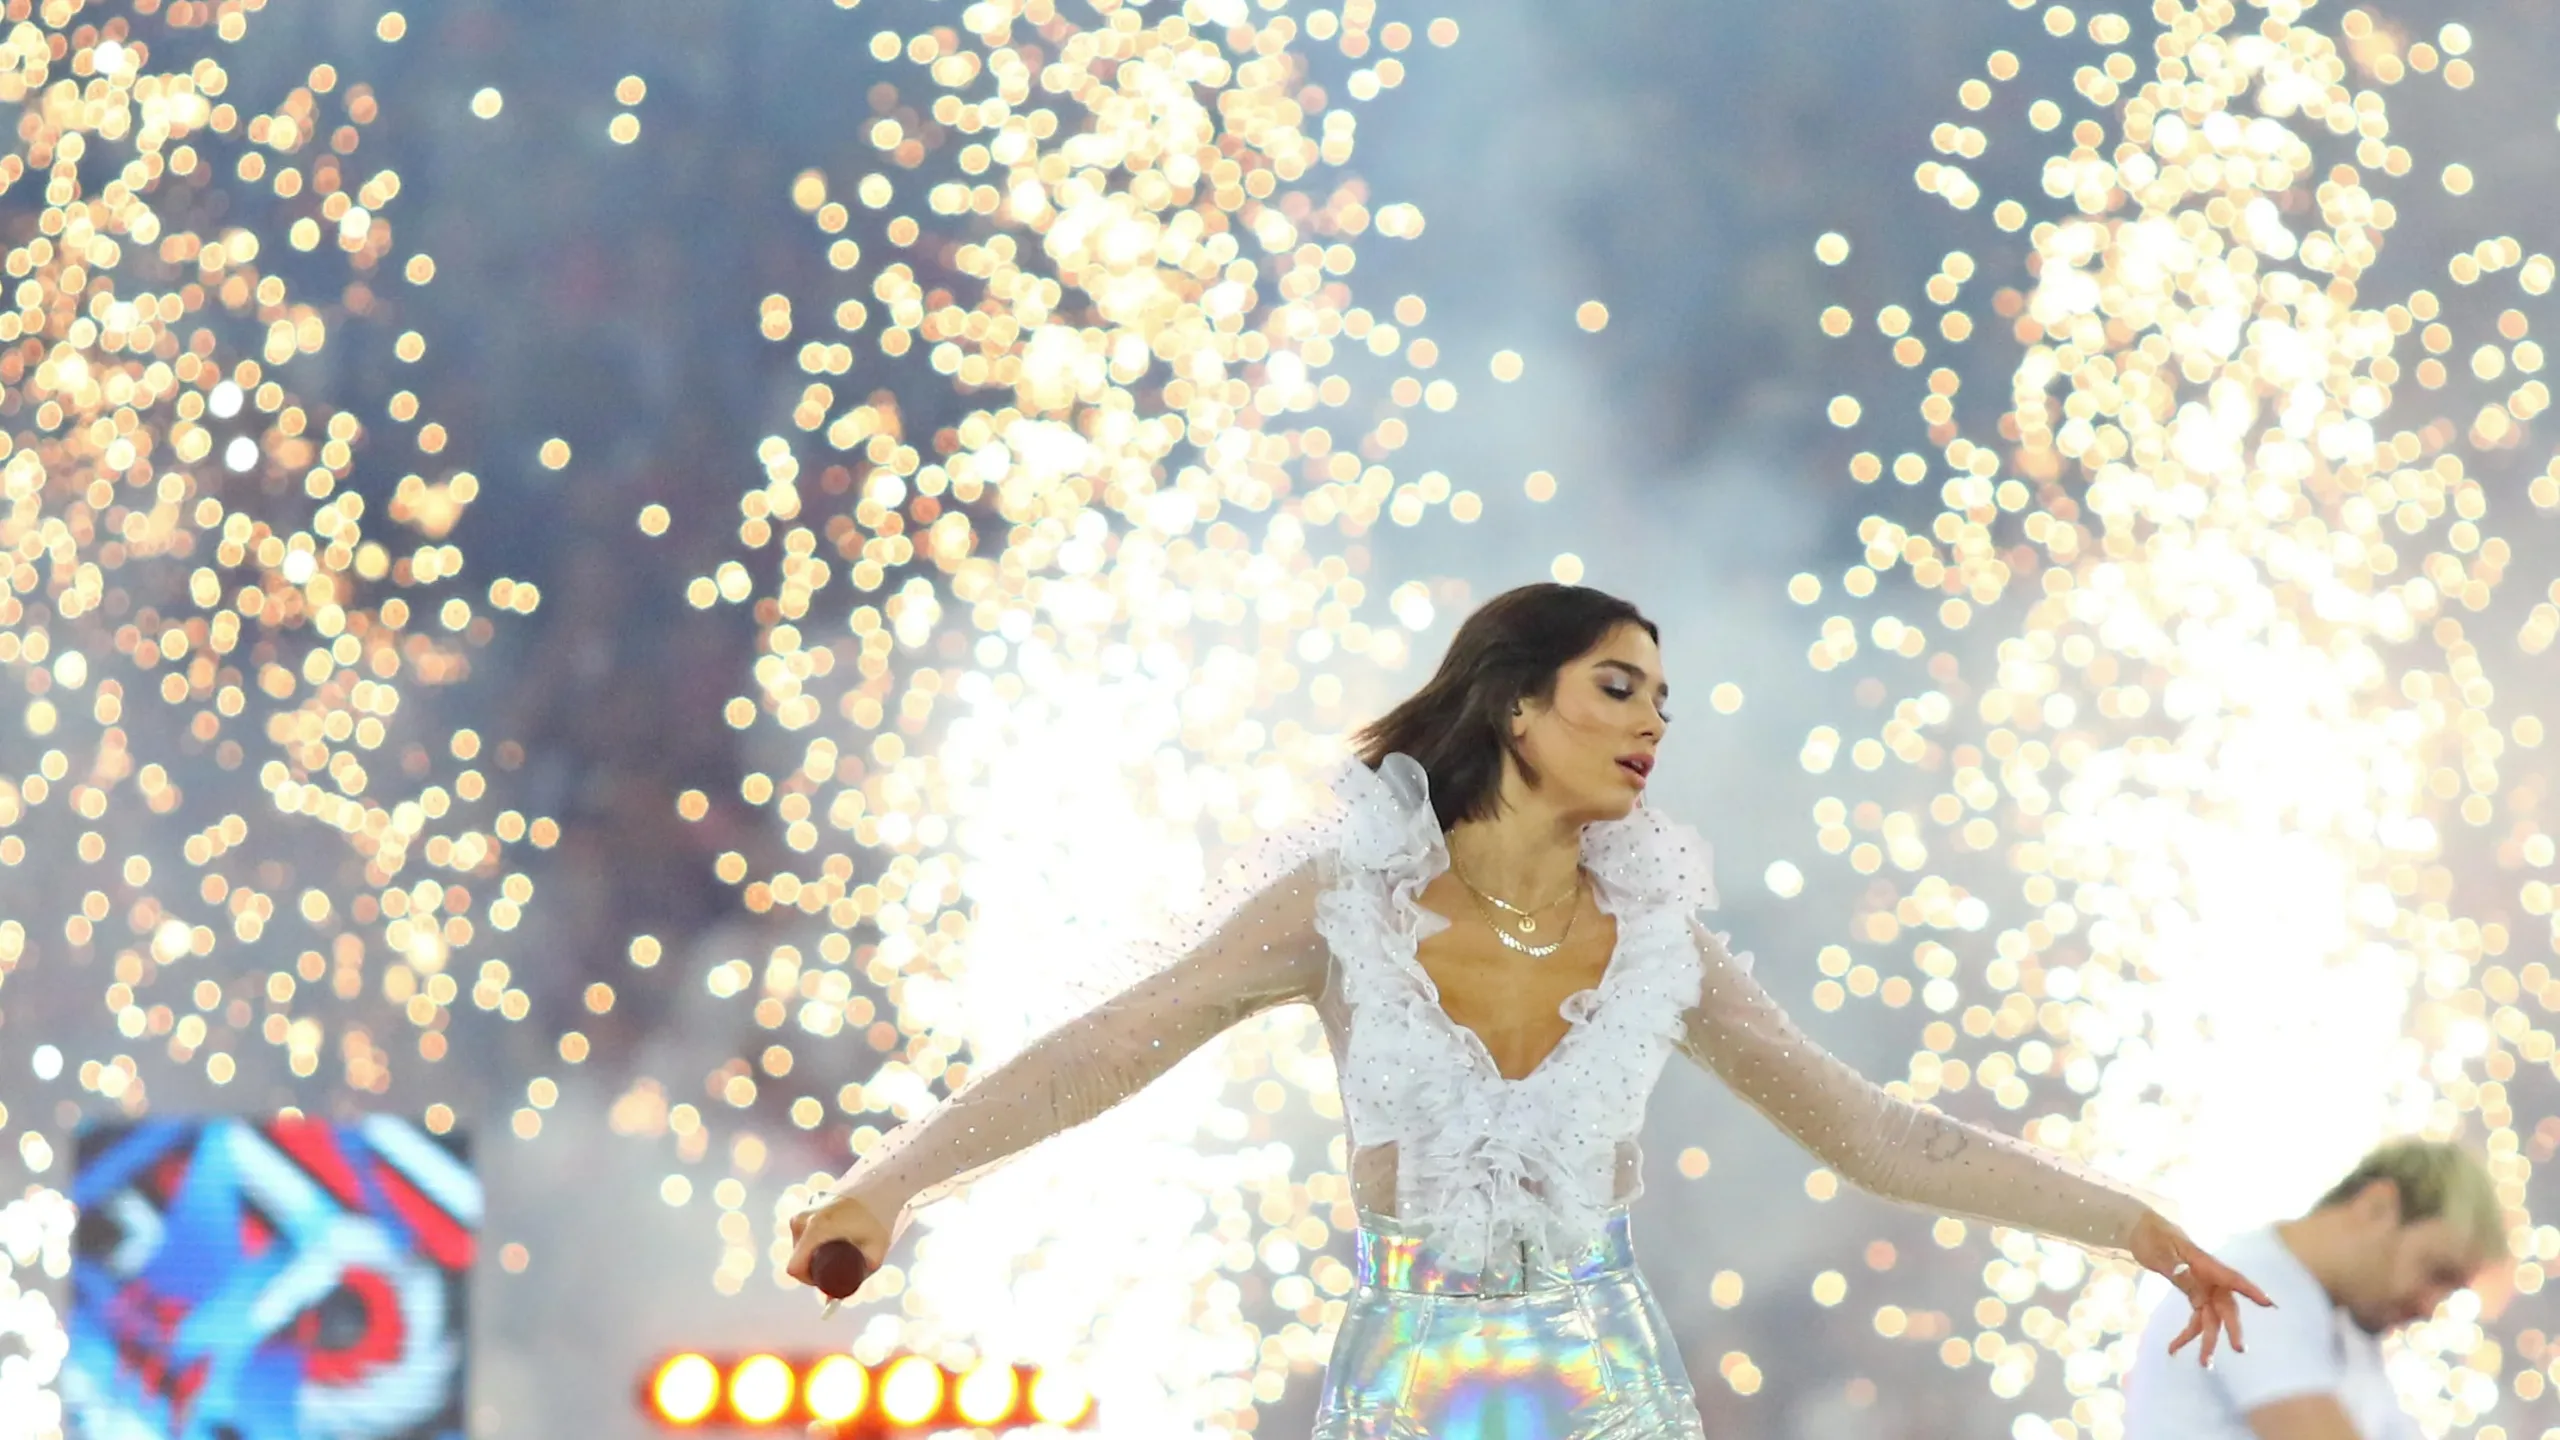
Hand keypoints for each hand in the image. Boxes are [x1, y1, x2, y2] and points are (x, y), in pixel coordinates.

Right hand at [786, 1189, 891, 1301]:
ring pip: (800, 1245)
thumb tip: (835, 1299)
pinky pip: (805, 1232)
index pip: (795, 1268)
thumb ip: (859, 1276)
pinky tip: (835, 1239)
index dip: (808, 1281)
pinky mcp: (808, 1206)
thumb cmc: (880, 1217)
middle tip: (838, 1268)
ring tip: (840, 1250)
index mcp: (815, 1229)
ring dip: (814, 1254)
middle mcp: (803, 1218)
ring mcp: (804, 1210)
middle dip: (813, 1268)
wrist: (882, 1182)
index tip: (826, 1282)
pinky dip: (816, 1241)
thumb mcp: (876, 1251)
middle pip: (798, 1258)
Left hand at [2128, 1209, 2274, 1365]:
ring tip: (2205, 1364)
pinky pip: (2195, 1319)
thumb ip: (2177, 1269)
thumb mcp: (2162, 1251)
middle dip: (2232, 1328)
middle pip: (2226, 1307)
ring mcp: (2204, 1289)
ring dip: (2207, 1341)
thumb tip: (2192, 1286)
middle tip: (2238, 1348)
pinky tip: (2173, 1350)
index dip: (2251, 1290)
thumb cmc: (2154, 1236)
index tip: (2269, 1304)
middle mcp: (2210, 1279)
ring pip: (2211, 1319)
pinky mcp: (2194, 1296)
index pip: (2232, 1278)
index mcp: (2206, 1264)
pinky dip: (2186, 1335)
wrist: (2142, 1232)